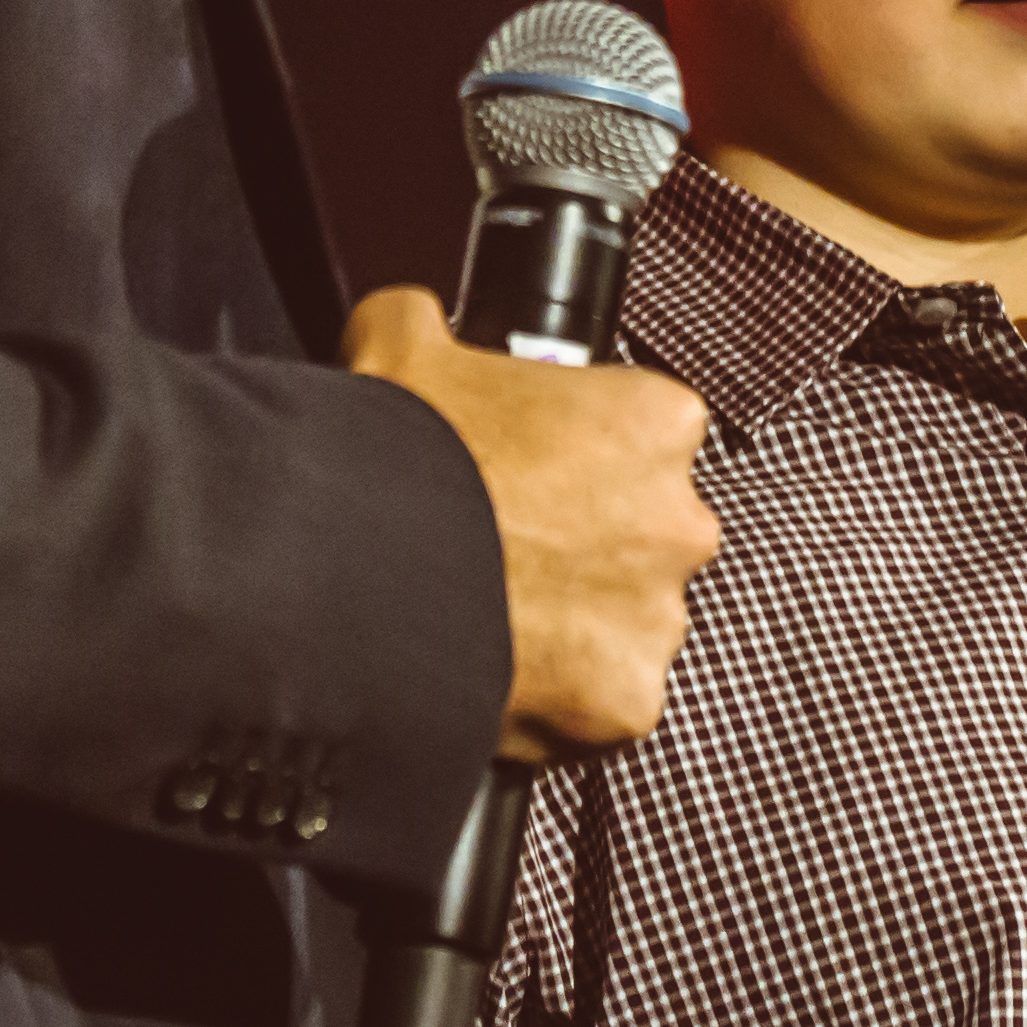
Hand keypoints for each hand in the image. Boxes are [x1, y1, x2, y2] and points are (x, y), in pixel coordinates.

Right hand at [345, 285, 717, 761]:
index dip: (582, 455)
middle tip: (509, 549)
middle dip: (590, 545)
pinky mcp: (624, 705)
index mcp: (654, 422)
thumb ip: (433, 321)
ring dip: (577, 623)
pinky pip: (599, 705)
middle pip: (648, 535)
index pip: (644, 435)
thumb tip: (417, 321)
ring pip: (627, 623)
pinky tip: (497, 668)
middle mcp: (678, 520)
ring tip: (494, 614)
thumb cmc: (393, 463)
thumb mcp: (402, 340)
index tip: (536, 473)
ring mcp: (655, 619)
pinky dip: (558, 697)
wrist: (348, 579)